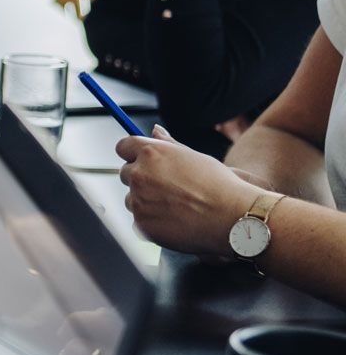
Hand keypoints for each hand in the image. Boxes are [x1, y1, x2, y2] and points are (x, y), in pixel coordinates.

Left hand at [116, 125, 264, 255]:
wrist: (232, 217)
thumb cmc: (218, 185)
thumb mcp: (195, 157)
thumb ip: (169, 145)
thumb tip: (155, 131)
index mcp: (152, 152)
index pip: (123, 146)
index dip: (132, 154)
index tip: (140, 160)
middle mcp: (140, 174)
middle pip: (125, 173)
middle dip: (141, 178)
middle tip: (168, 188)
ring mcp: (138, 200)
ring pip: (131, 198)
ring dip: (145, 201)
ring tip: (176, 206)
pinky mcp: (141, 223)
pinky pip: (138, 219)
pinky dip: (151, 221)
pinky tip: (174, 220)